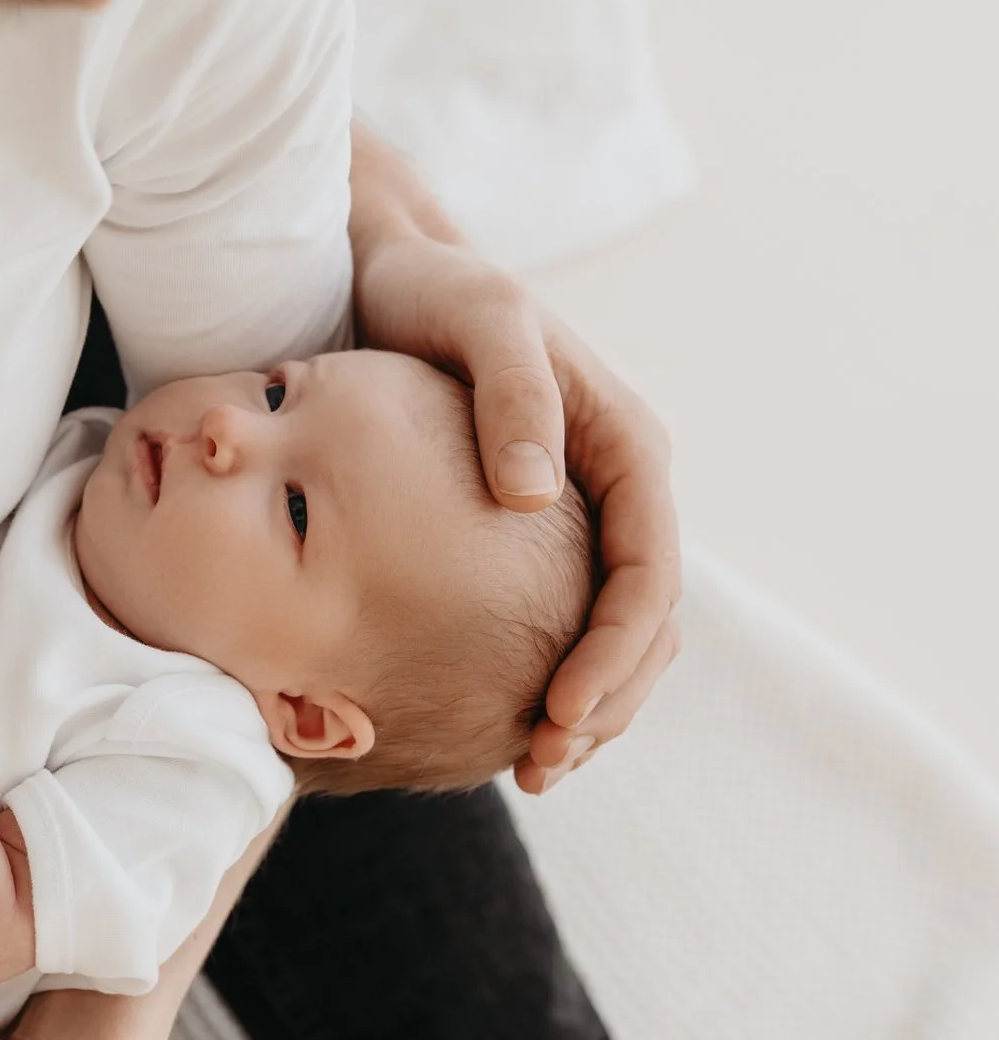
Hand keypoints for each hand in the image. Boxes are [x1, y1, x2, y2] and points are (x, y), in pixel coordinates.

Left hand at [348, 125, 681, 790]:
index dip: (612, 651)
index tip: (559, 709)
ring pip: (611, 634)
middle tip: (540, 765)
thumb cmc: (438, 292)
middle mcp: (616, 489)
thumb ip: (516, 400)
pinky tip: (501, 727)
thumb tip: (534, 496)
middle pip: (643, 623)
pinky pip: (559, 621)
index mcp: (625, 449)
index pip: (647, 574)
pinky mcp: (528, 532)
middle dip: (603, 701)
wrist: (393, 271)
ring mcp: (579, 515)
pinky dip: (545, 678)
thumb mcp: (482, 322)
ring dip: (583, 706)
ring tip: (531, 768)